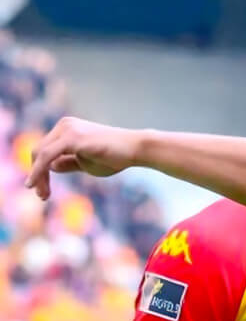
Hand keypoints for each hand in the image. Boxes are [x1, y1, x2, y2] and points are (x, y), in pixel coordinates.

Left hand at [25, 117, 143, 199]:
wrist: (135, 149)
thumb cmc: (116, 156)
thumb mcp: (86, 163)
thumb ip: (68, 163)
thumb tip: (50, 166)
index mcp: (68, 128)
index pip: (45, 150)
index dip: (40, 171)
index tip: (42, 191)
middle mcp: (64, 125)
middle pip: (39, 152)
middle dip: (37, 175)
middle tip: (42, 196)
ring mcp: (67, 129)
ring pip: (39, 154)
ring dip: (37, 176)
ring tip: (42, 195)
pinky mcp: (71, 137)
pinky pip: (46, 156)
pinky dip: (38, 171)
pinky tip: (34, 184)